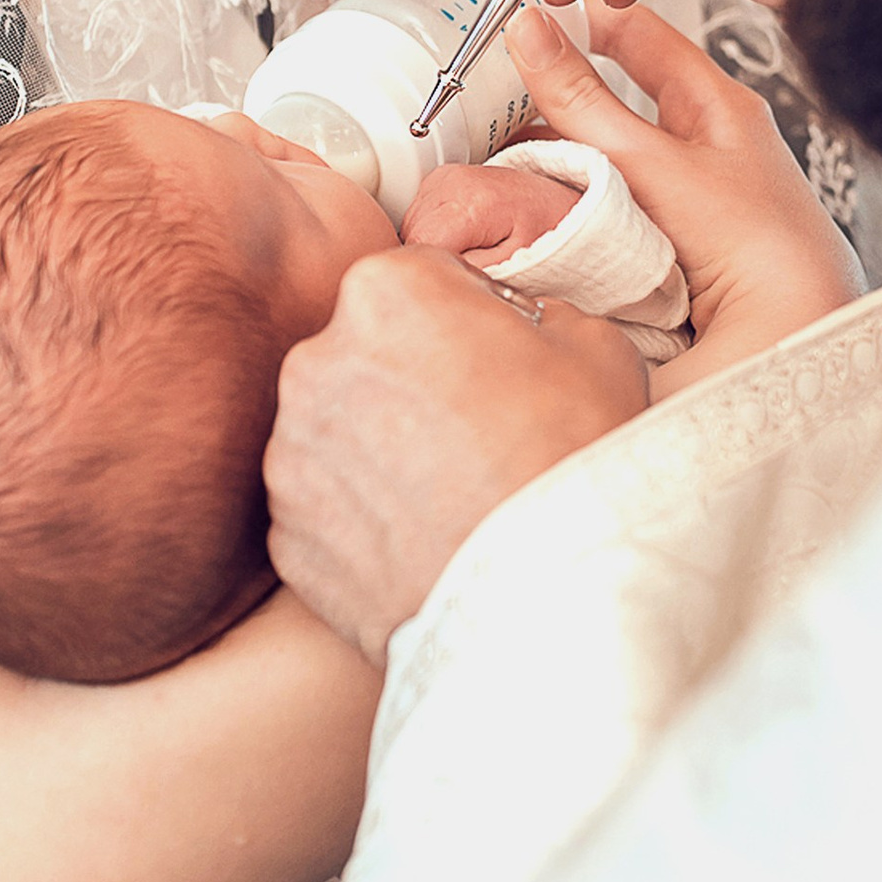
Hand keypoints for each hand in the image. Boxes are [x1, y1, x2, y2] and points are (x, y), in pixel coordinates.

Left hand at [265, 249, 644, 660]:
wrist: (541, 603)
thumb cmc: (570, 469)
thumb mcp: (596, 346)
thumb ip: (541, 313)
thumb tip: (522, 327)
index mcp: (386, 293)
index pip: (421, 278)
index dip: (467, 316)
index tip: (494, 355)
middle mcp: (316, 361)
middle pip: (369, 352)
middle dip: (414, 378)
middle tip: (481, 428)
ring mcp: (290, 452)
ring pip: (340, 430)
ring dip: (383, 447)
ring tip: (455, 490)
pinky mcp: (285, 532)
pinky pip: (324, 504)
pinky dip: (362, 516)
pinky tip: (423, 535)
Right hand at [402, 158, 582, 264]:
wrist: (556, 201)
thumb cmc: (545, 231)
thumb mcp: (515, 264)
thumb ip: (472, 272)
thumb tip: (438, 276)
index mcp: (472, 202)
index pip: (421, 245)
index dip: (435, 268)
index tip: (458, 276)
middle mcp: (453, 182)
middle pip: (413, 235)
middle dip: (434, 257)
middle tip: (470, 264)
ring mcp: (443, 177)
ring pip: (410, 226)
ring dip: (431, 243)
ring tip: (470, 246)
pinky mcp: (438, 179)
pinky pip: (417, 214)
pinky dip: (433, 230)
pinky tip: (461, 233)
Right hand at [501, 0, 857, 380]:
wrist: (793, 333)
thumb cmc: (755, 243)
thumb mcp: (653, 161)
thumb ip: (584, 101)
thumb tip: (530, 34)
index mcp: (718, 104)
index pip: (639, 34)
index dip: (584, 19)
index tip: (530, 15)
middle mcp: (710, 145)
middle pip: (620, 99)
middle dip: (565, 98)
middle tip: (507, 94)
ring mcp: (695, 197)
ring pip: (614, 156)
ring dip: (569, 157)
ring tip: (517, 158)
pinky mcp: (680, 244)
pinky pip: (617, 205)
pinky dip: (581, 203)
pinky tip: (551, 214)